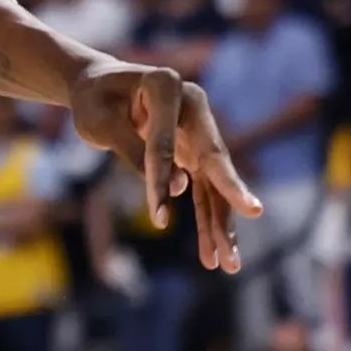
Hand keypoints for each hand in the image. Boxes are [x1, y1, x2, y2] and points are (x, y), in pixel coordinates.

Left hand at [68, 60, 261, 271]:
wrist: (98, 86)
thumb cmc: (95, 100)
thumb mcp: (98, 121)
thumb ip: (133, 149)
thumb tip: (179, 189)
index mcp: (165, 86)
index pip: (164, 140)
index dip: (161, 178)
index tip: (158, 217)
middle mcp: (192, 107)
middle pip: (211, 157)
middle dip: (228, 192)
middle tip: (254, 212)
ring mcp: (198, 132)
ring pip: (215, 182)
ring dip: (221, 223)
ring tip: (230, 264)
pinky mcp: (196, 154)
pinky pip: (206, 191)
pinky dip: (208, 222)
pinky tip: (212, 256)